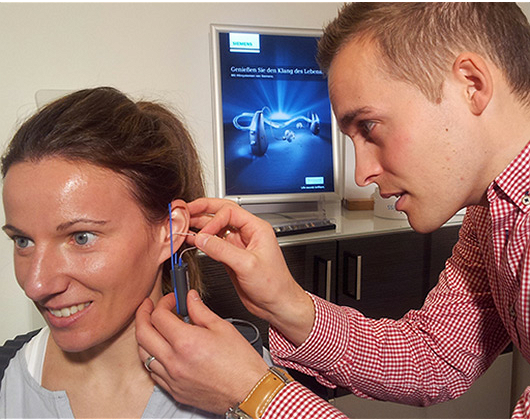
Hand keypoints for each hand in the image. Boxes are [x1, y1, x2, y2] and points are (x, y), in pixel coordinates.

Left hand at [135, 290, 268, 413]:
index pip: (159, 316)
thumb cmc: (241, 363)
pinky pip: (153, 372)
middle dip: (143, 315)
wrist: (249, 391)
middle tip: (149, 306)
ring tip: (152, 327)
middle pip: (143, 333)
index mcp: (186, 342)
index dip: (163, 302)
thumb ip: (200, 310)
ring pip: (143, 354)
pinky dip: (152, 357)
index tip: (172, 300)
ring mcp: (172, 378)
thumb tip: (190, 298)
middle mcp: (174, 361)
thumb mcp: (222, 327)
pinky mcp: (174, 390)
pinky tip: (161, 350)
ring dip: (145, 336)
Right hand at [187, 198, 314, 345]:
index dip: (213, 220)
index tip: (203, 233)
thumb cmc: (274, 285)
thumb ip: (223, 250)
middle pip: (221, 213)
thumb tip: (202, 238)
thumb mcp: (247, 265)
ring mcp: (238, 245)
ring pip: (215, 228)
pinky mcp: (231, 257)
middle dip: (203, 210)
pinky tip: (191, 239)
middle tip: (185, 209)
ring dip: (199, 225)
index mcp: (257, 228)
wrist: (276, 304)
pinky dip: (201, 241)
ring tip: (183, 223)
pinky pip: (213, 243)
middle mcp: (247, 233)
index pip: (229, 211)